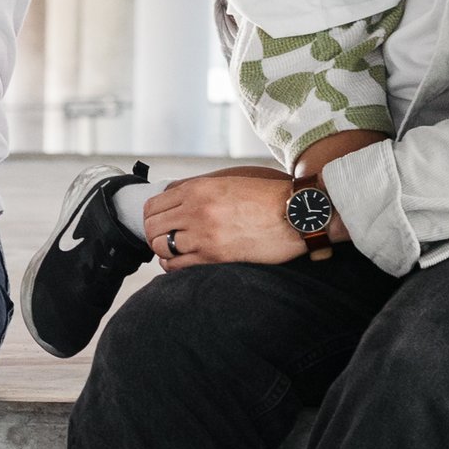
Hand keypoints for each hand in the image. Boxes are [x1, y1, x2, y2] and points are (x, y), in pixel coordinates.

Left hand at [139, 165, 313, 267]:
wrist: (295, 214)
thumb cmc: (267, 198)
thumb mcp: (228, 182)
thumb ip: (198, 189)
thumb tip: (171, 195)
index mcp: (198, 189)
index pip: (153, 205)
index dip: (153, 216)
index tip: (161, 223)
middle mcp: (195, 209)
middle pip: (152, 226)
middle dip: (155, 233)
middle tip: (166, 239)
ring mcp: (203, 234)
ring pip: (160, 246)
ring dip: (164, 250)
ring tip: (175, 251)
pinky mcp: (213, 256)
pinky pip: (175, 266)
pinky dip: (172, 266)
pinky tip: (181, 263)